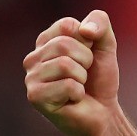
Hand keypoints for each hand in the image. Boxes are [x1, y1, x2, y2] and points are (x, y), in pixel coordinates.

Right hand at [23, 10, 119, 135]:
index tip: (88, 55)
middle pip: (64, 44)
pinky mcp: (35, 97)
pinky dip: (78, 92)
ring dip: (82, 77)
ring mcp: (31, 78)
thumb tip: (84, 29)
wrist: (103, 112)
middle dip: (85, 60)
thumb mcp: (106, 44)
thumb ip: (99, 23)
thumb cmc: (99, 78)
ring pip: (64, 64)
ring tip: (78, 86)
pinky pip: (67, 85)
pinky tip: (73, 99)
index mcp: (46, 41)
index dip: (88, 41)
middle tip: (84, 74)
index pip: (68, 25)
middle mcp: (33, 58)